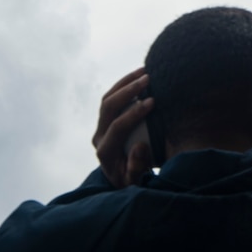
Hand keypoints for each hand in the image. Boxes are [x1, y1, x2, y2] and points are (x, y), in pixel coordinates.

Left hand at [92, 67, 155, 187]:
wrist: (123, 180)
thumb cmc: (133, 180)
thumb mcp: (136, 180)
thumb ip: (136, 167)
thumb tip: (139, 146)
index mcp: (105, 151)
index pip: (117, 127)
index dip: (134, 113)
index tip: (153, 101)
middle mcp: (98, 137)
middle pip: (107, 107)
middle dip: (127, 91)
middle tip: (148, 79)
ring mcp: (100, 127)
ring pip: (107, 99)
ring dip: (125, 83)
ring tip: (144, 71)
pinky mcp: (105, 121)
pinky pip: (111, 98)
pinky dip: (124, 85)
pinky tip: (139, 76)